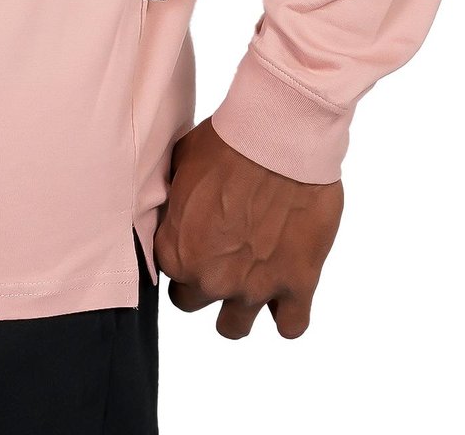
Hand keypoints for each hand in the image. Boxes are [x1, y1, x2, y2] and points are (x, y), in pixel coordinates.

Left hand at [154, 116, 342, 338]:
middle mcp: (210, 277)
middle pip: (192, 300)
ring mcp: (254, 287)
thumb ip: (174, 202)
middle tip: (220, 253)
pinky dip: (289, 314)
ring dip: (238, 306)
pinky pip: (291, 326)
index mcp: (177, 249)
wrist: (280, 137)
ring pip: (233, 327)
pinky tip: (287, 291)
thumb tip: (173, 209)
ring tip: (249, 278)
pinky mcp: (297, 285)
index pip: (167, 270)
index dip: (182, 252)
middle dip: (203, 280)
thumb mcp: (181, 163)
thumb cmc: (227, 141)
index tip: (195, 238)